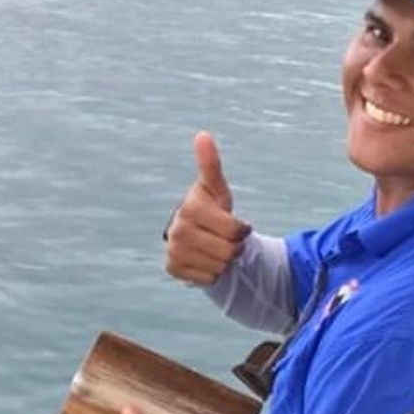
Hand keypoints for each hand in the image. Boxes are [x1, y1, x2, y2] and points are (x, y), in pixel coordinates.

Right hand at [166, 131, 250, 284]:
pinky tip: (206, 259)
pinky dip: (212, 273)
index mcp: (190, 207)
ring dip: (224, 261)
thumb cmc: (212, 208)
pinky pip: (206, 278)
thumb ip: (211, 165)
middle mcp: (177, 229)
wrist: (196, 234)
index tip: (239, 225)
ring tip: (216, 248)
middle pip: (228, 252)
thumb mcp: (218, 189)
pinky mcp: (172, 267)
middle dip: (234, 247)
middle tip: (227, 238)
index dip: (242, 230)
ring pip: (218, 267)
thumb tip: (202, 135)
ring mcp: (173, 249)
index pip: (234, 230)